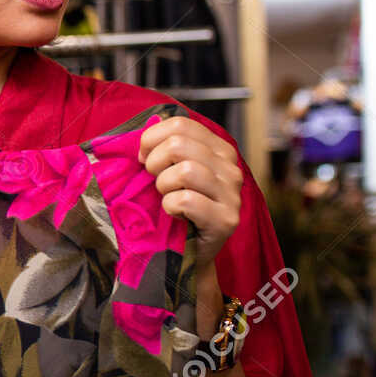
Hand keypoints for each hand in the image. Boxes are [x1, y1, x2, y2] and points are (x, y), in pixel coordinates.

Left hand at [138, 115, 244, 262]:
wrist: (187, 252)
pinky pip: (186, 200)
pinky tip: (175, 214)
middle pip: (178, 144)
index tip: (144, 159)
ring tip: (166, 197)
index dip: (151, 139)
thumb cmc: (173, 207)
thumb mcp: (168, 170)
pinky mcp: (226, 219)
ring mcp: (232, 194)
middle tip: (155, 182)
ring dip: (163, 186)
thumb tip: (143, 130)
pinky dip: (170, 207)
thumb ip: (161, 147)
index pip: (180, 124)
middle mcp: (230, 168)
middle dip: (154, 163)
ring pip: (186, 170)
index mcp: (218, 149)